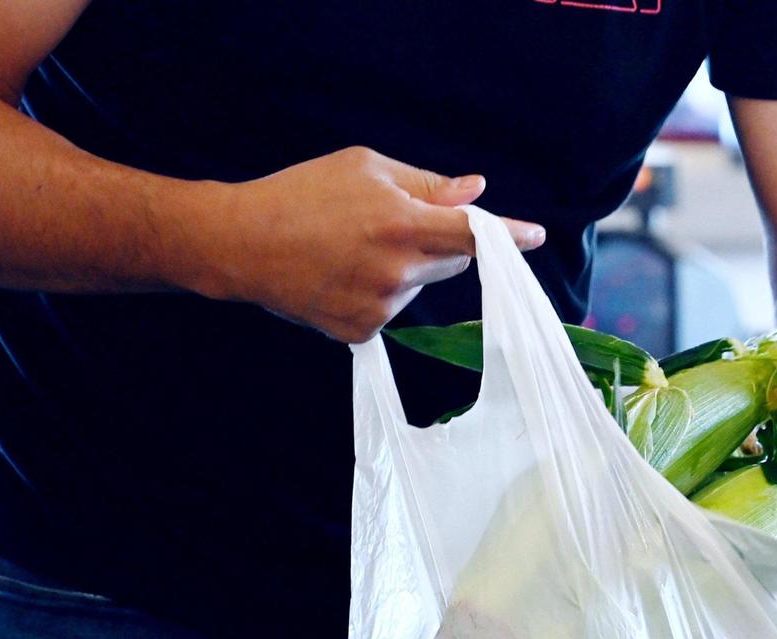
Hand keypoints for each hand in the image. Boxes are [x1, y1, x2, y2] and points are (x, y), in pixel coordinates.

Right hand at [195, 146, 544, 342]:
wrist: (240, 244)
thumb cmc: (301, 194)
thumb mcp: (364, 169)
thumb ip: (426, 183)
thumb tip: (475, 191)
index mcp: (403, 224)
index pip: (473, 233)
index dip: (509, 234)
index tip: (536, 236)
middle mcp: (398, 271)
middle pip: (452, 260)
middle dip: (439, 241)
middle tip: (393, 223)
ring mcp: (380, 307)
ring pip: (420, 284)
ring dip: (405, 267)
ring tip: (352, 249)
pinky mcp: (361, 331)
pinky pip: (392, 308)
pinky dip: (379, 292)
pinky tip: (342, 274)